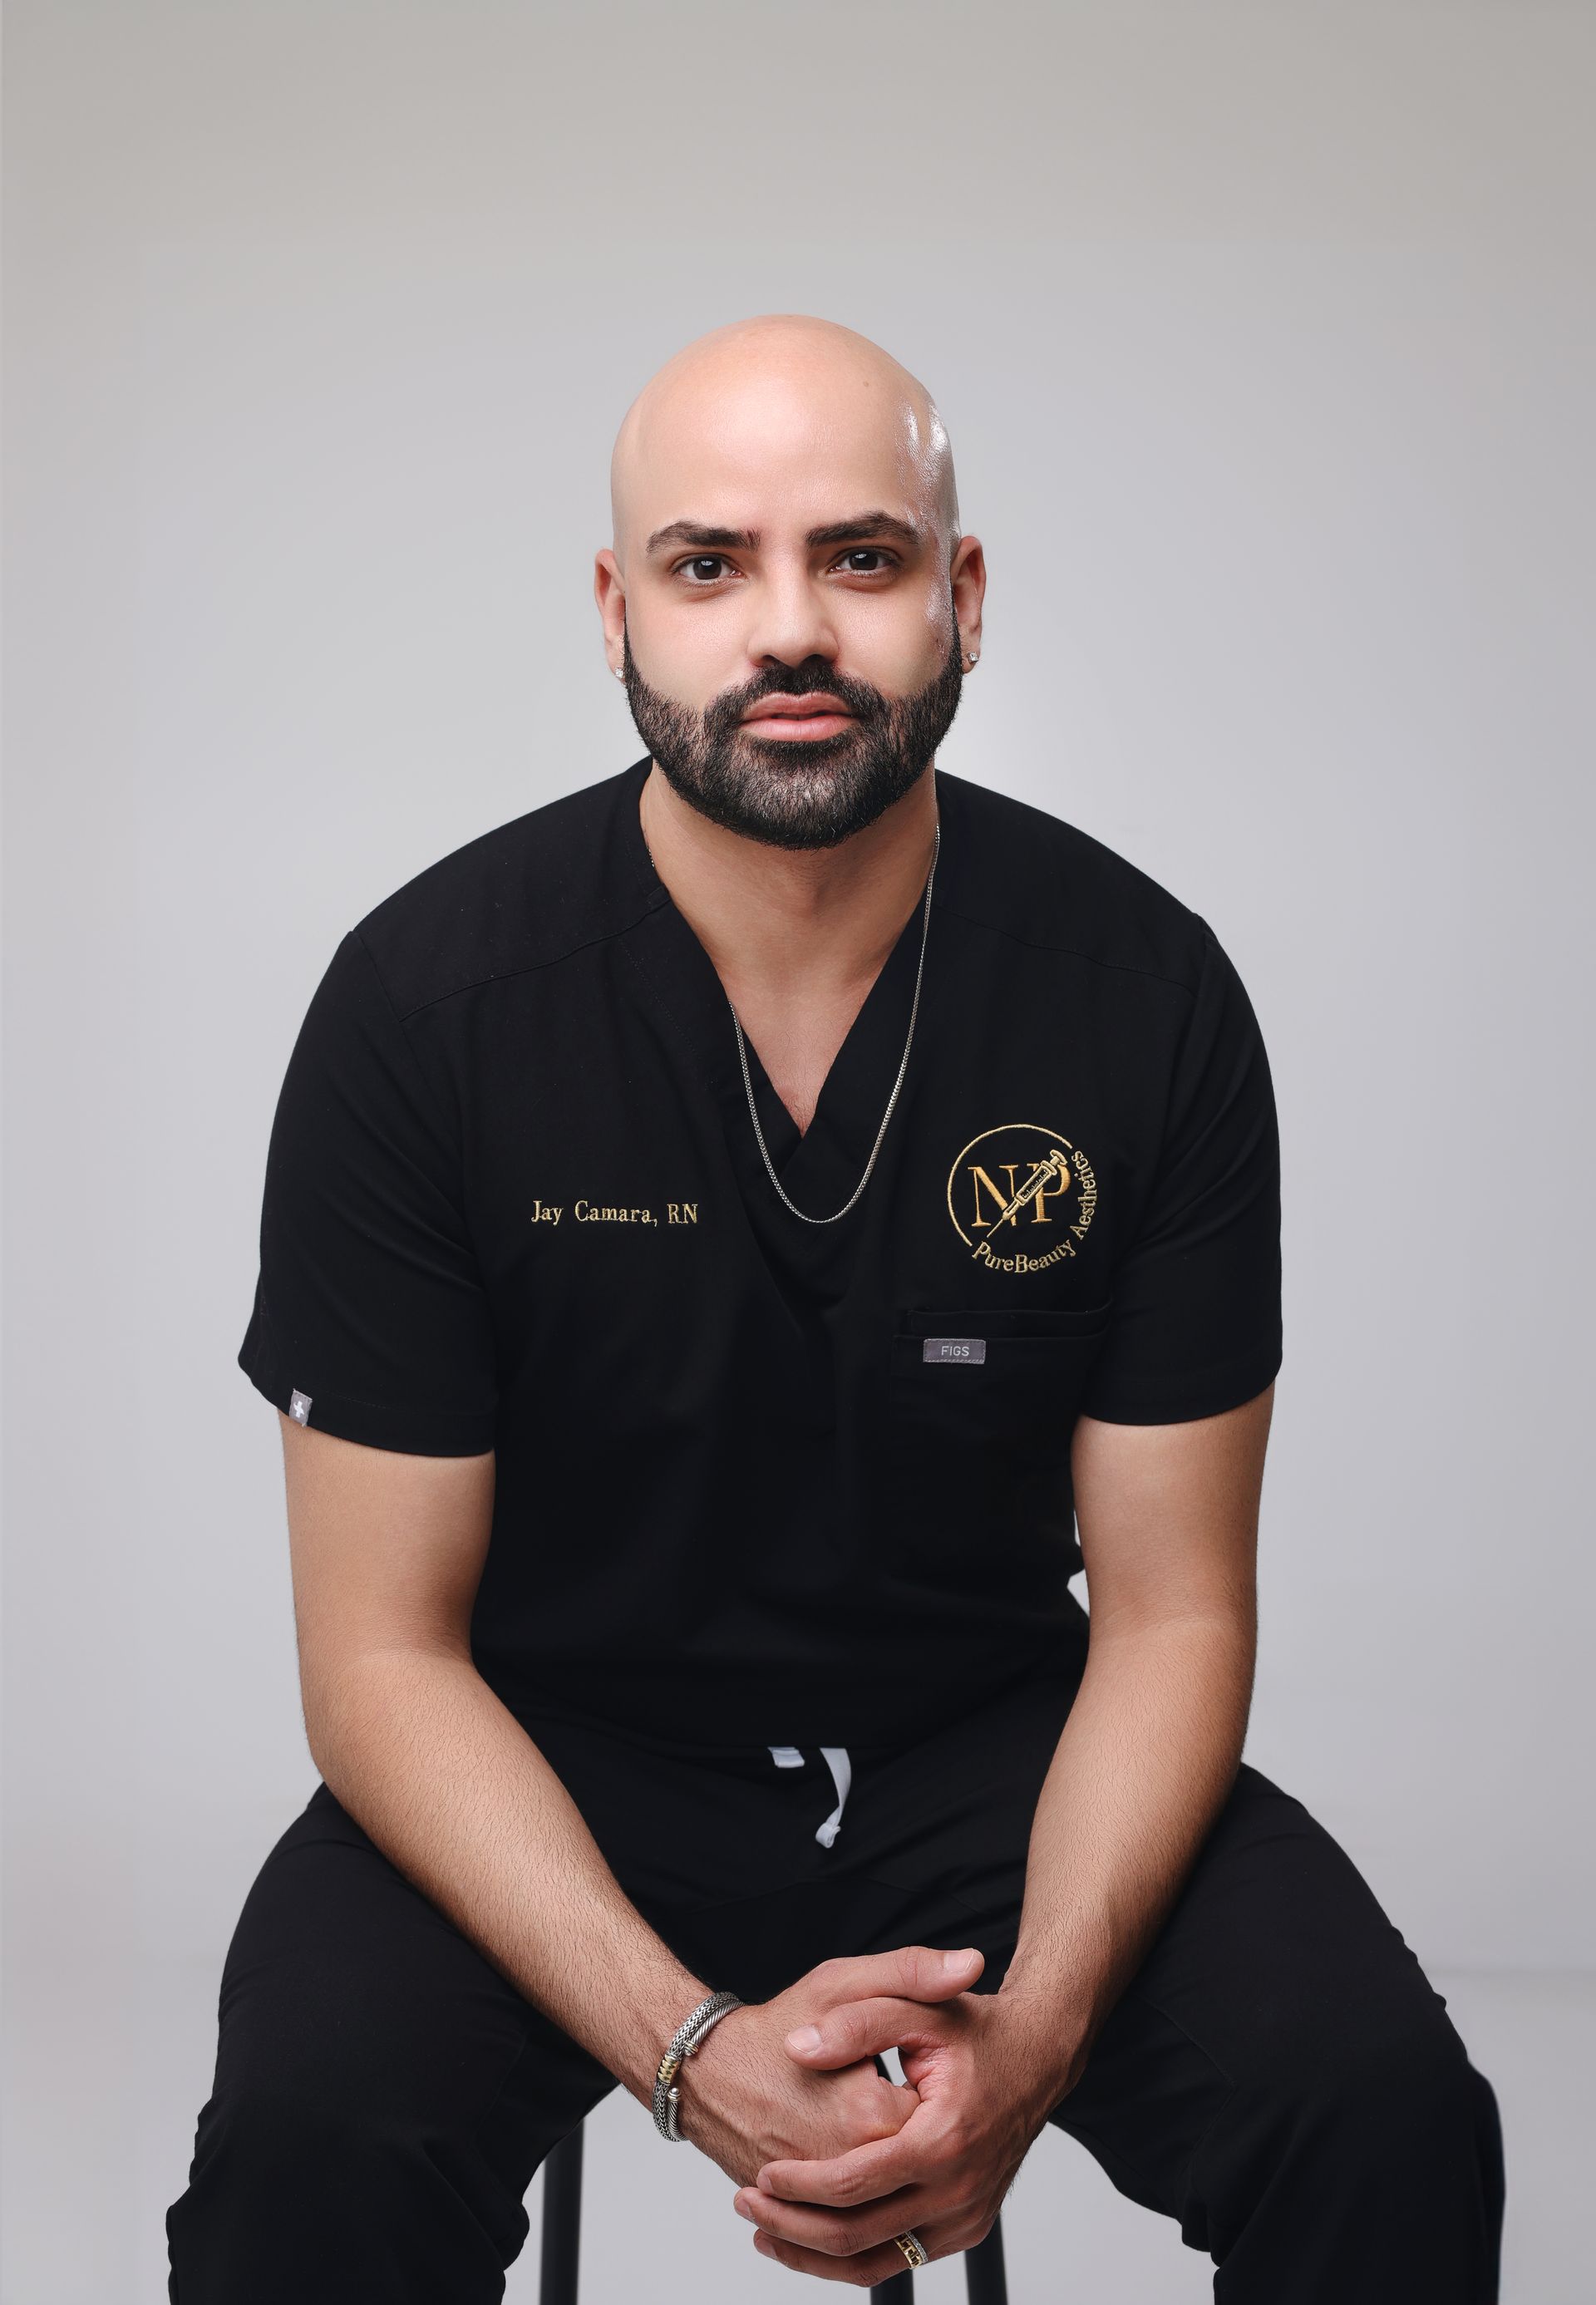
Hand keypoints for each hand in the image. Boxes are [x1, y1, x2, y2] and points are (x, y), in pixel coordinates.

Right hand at [672, 1946, 983, 2191]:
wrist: (708, 2072)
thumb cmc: (777, 2025)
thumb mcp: (845, 1982)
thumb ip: (912, 1973)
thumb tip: (972, 1963)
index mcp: (875, 2114)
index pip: (943, 2117)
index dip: (933, 2088)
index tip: (909, 2064)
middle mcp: (854, 2167)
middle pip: (918, 2162)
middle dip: (912, 2128)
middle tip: (879, 2089)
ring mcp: (827, 2201)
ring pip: (889, 2199)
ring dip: (893, 2171)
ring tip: (864, 2122)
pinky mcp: (806, 2217)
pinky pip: (853, 2223)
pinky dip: (861, 2203)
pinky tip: (856, 2166)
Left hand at [731, 1967, 1084, 2284]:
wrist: (1038, 2055)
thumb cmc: (976, 2031)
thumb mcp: (915, 2008)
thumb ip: (855, 2022)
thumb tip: (799, 2047)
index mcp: (944, 2138)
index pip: (854, 2183)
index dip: (799, 2185)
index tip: (760, 2174)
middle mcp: (959, 2189)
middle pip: (858, 2234)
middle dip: (793, 2225)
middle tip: (747, 2203)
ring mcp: (966, 2217)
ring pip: (876, 2262)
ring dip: (815, 2254)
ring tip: (766, 2230)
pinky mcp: (966, 2229)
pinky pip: (900, 2260)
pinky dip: (851, 2256)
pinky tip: (813, 2238)